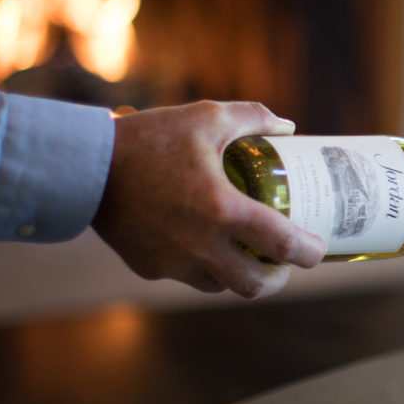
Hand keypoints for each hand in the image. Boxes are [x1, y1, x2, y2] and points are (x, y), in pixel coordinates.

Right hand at [91, 101, 325, 299]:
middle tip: (285, 262)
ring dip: (241, 276)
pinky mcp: (149, 267)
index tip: (319, 248)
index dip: (309, 252)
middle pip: (255, 284)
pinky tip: (209, 249)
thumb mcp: (206, 117)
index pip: (281, 244)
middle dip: (278, 278)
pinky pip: (188, 277)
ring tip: (249, 256)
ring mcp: (173, 262)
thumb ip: (252, 118)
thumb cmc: (150, 139)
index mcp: (222, 210)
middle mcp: (201, 245)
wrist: (84, 167)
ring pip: (222, 286)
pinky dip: (206, 269)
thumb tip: (288, 127)